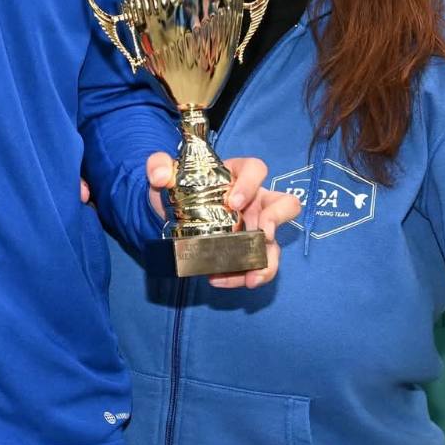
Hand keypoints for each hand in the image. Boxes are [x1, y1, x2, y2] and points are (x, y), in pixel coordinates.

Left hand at [143, 153, 300, 287]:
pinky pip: (256, 265)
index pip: (256, 169)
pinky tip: (219, 279)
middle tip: (262, 235)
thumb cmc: (177, 186)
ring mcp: (255, 227)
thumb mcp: (164, 172)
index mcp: (238, 174)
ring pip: (276, 243)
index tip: (234, 202)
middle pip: (285, 204)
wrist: (169, 212)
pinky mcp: (247, 250)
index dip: (250, 184)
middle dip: (277, 219)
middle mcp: (255, 200)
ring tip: (251, 279)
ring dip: (268, 262)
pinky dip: (242, 276)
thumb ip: (159, 165)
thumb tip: (160, 175)